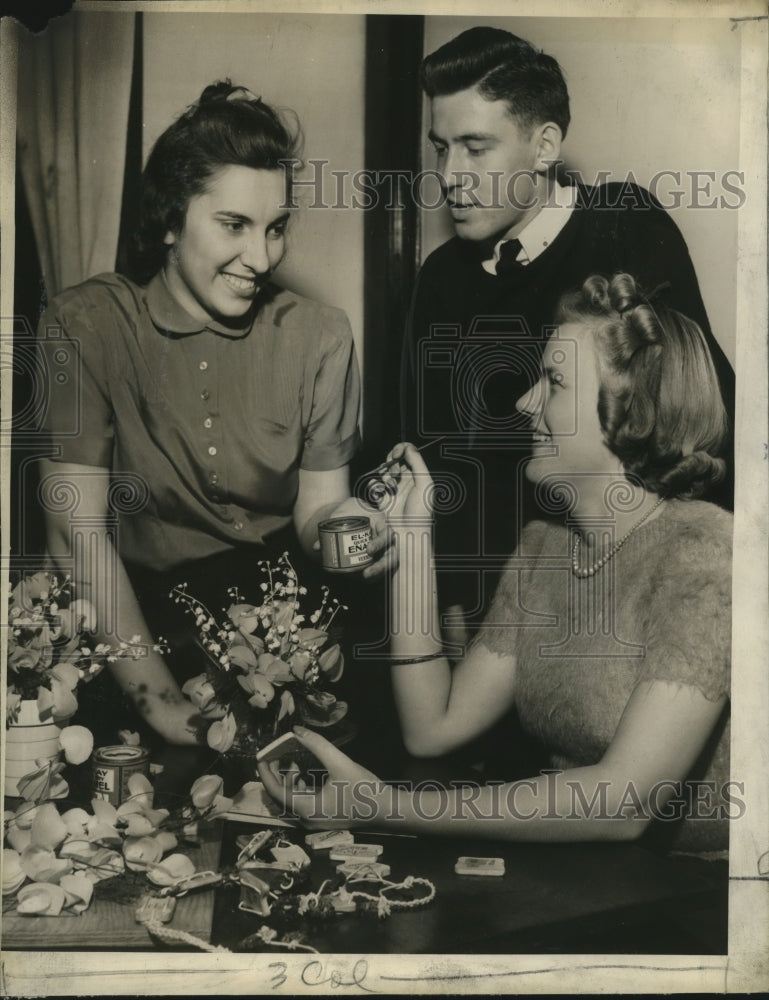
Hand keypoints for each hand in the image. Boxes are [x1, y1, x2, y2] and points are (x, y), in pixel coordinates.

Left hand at [257, 726, 384, 829]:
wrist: (387, 811)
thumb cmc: (364, 789)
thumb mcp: (339, 763)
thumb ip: (317, 745)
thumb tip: (297, 730)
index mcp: (305, 808)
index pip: (274, 790)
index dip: (265, 771)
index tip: (261, 754)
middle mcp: (304, 819)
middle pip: (279, 796)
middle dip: (275, 773)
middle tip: (275, 753)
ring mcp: (313, 821)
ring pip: (290, 800)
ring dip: (287, 780)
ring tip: (292, 760)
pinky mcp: (322, 818)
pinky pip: (301, 803)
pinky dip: (299, 787)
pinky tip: (306, 773)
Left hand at [314, 495, 396, 580]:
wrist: (350, 515)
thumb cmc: (348, 511)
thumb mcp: (340, 513)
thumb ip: (330, 526)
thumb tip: (316, 547)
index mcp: (380, 523)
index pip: (387, 534)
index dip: (380, 543)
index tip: (368, 550)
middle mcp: (385, 539)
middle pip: (391, 555)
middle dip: (381, 566)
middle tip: (366, 573)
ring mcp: (383, 550)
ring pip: (387, 565)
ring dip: (376, 573)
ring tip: (362, 578)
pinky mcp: (377, 559)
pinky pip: (378, 569)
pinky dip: (370, 575)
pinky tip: (359, 579)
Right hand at [378, 442, 434, 524]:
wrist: (408, 532)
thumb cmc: (421, 511)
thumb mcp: (425, 484)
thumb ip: (417, 463)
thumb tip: (408, 447)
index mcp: (417, 473)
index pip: (407, 452)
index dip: (400, 449)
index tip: (396, 454)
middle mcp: (405, 478)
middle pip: (393, 458)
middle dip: (391, 462)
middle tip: (395, 473)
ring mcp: (393, 487)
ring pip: (383, 470)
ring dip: (385, 476)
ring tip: (391, 487)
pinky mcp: (382, 497)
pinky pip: (374, 484)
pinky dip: (375, 486)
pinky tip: (381, 493)